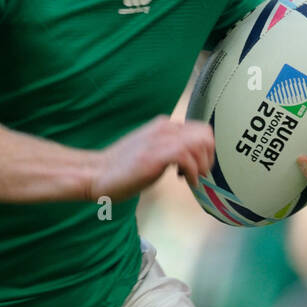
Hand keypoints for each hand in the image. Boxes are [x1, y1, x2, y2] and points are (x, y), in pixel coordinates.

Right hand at [90, 116, 214, 202]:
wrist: (97, 173)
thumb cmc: (122, 168)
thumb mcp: (151, 150)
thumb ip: (169, 148)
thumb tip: (192, 158)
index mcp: (164, 125)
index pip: (200, 129)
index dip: (205, 150)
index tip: (198, 167)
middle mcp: (164, 128)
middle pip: (205, 133)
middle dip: (209, 156)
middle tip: (200, 173)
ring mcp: (160, 140)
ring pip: (200, 143)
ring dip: (202, 164)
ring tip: (192, 178)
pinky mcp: (156, 155)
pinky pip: (187, 157)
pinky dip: (192, 172)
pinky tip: (184, 181)